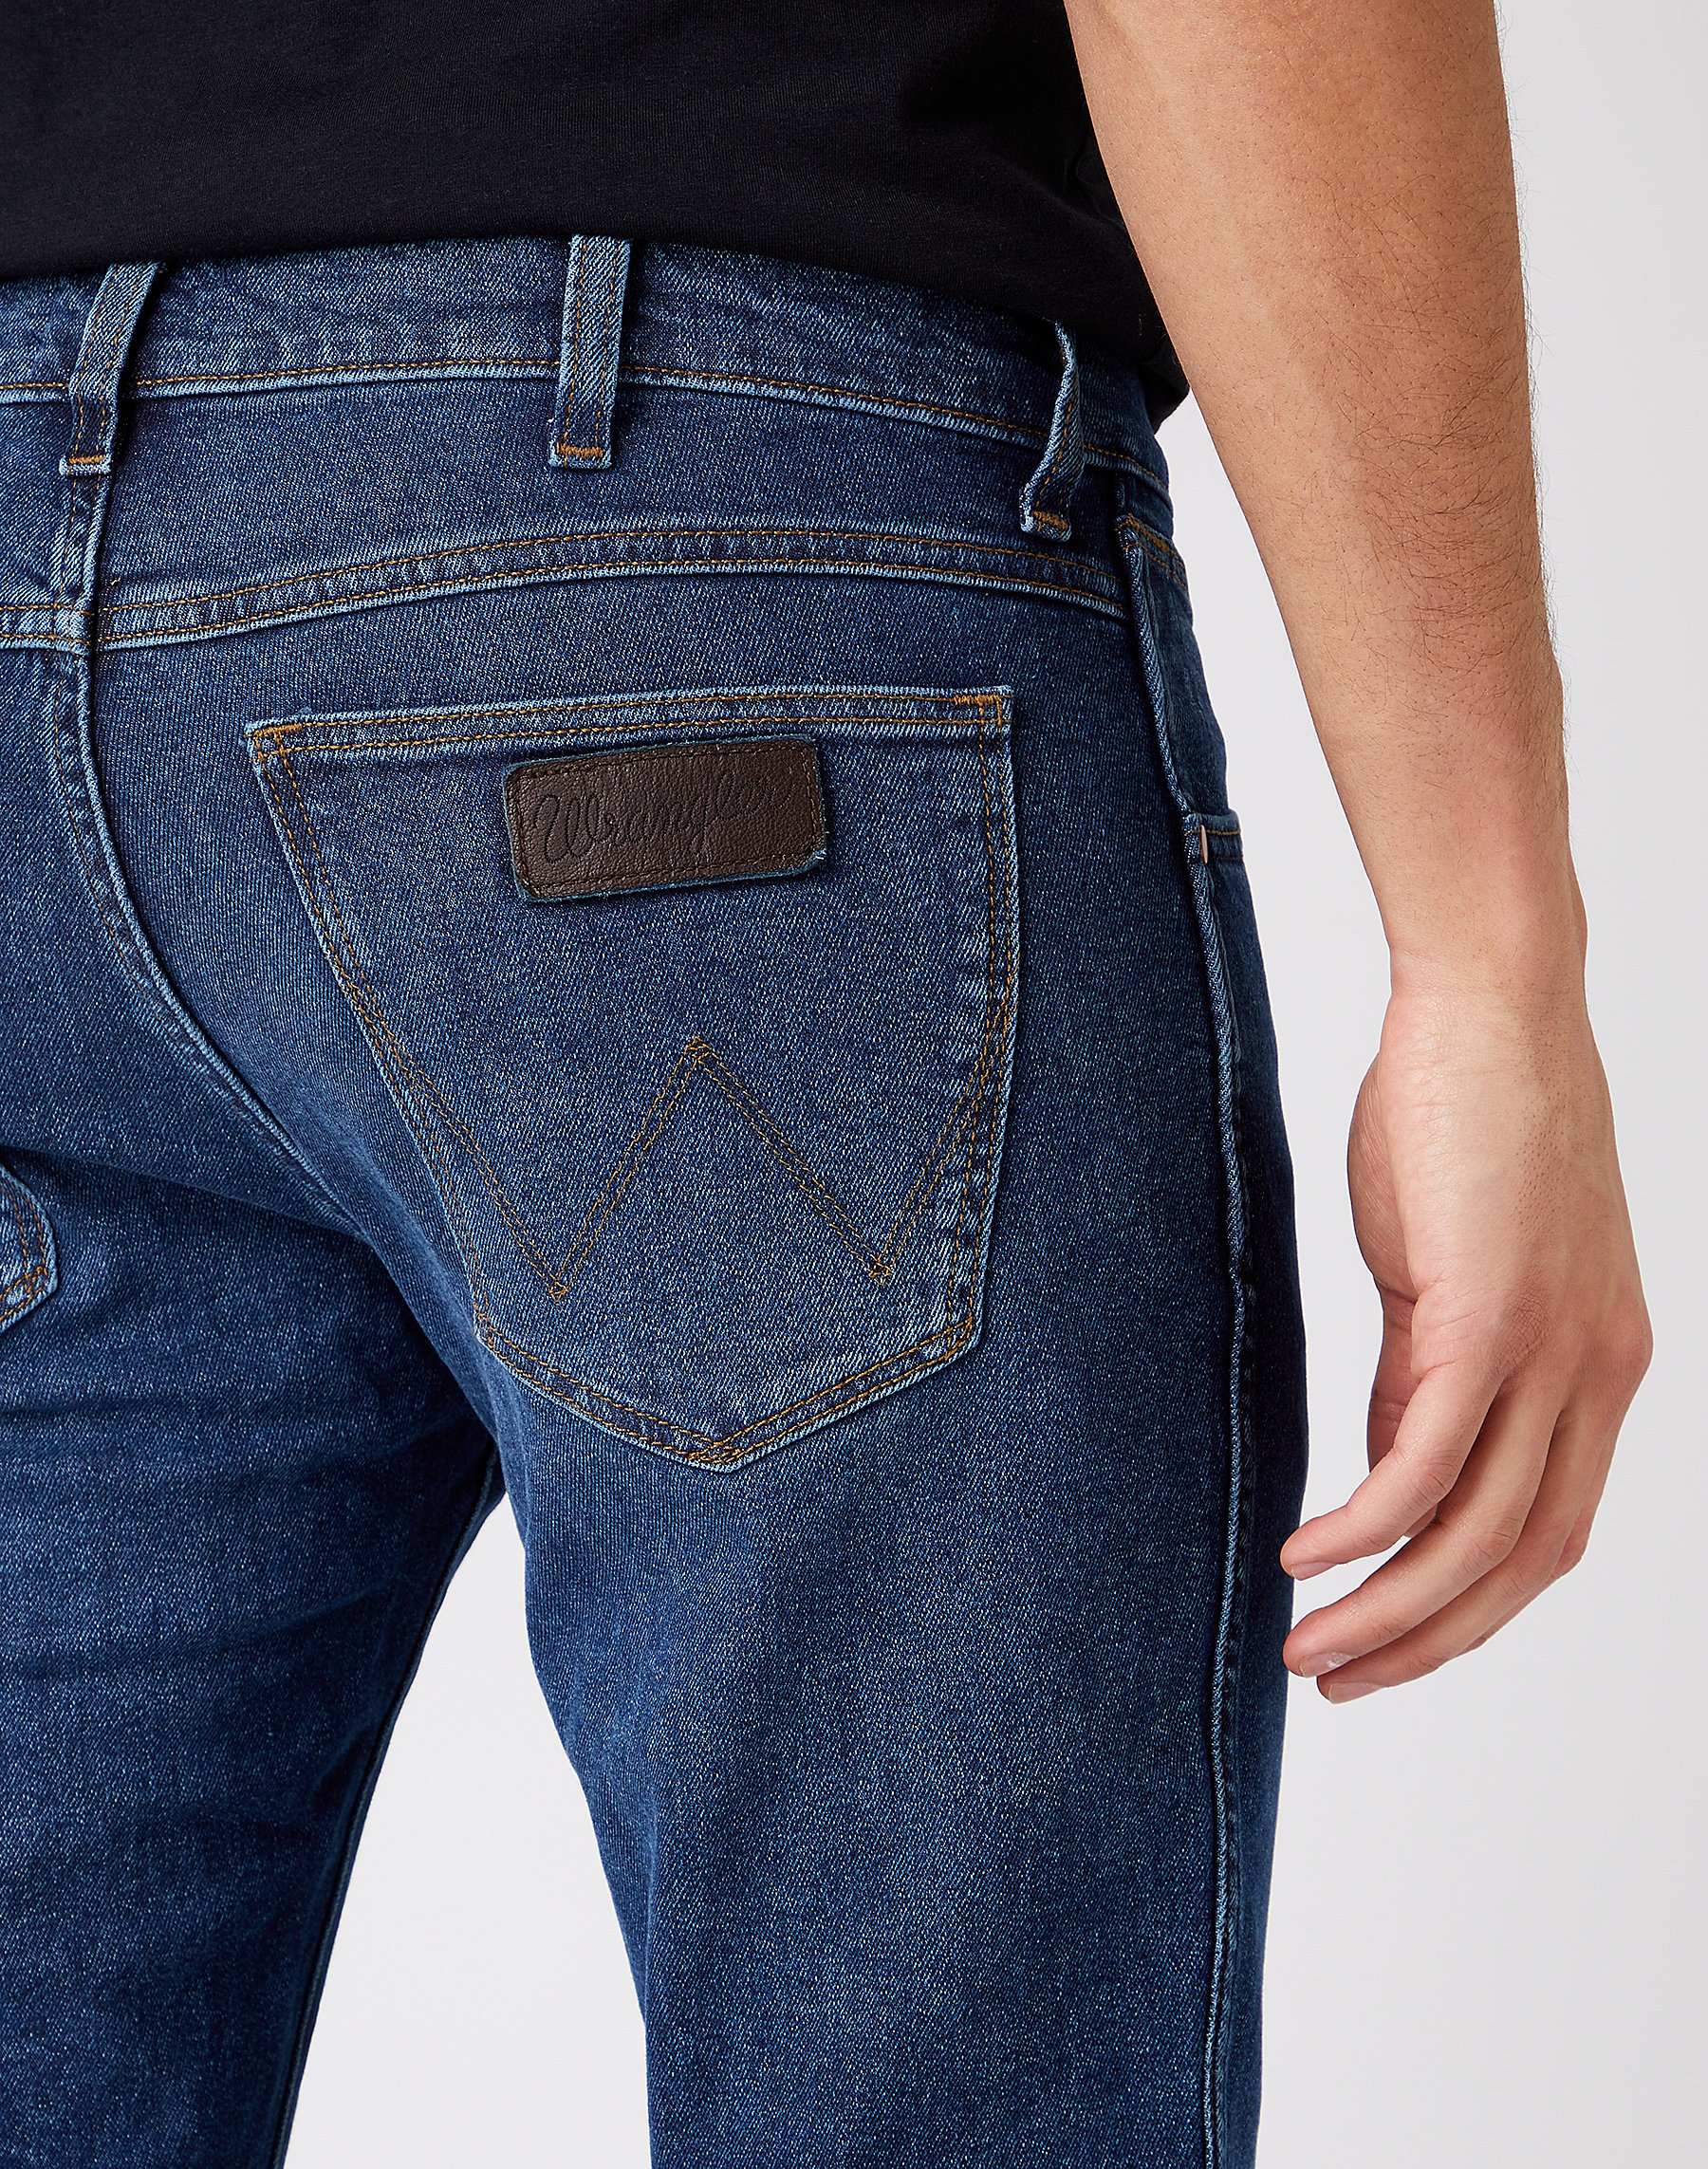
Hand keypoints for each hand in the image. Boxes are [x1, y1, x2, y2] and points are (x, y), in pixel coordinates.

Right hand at [1280, 963, 1649, 1700]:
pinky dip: (1363, 1531)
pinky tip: (1301, 1557)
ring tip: (1305, 1648)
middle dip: (1430, 1643)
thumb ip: (1421, 1378)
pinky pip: (1425, 1468)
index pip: (1547, 1531)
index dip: (1467, 1607)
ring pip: (1480, 1539)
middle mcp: (1598, 1377)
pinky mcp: (1490, 1323)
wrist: (1490, 1006)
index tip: (1383, 1640)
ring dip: (1388, 1612)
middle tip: (1337, 1680)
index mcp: (1599, 1368)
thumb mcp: (1446, 1275)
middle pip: (1524, 1563)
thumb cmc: (1460, 1119)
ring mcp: (1553, 1354)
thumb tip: (1383, 1474)